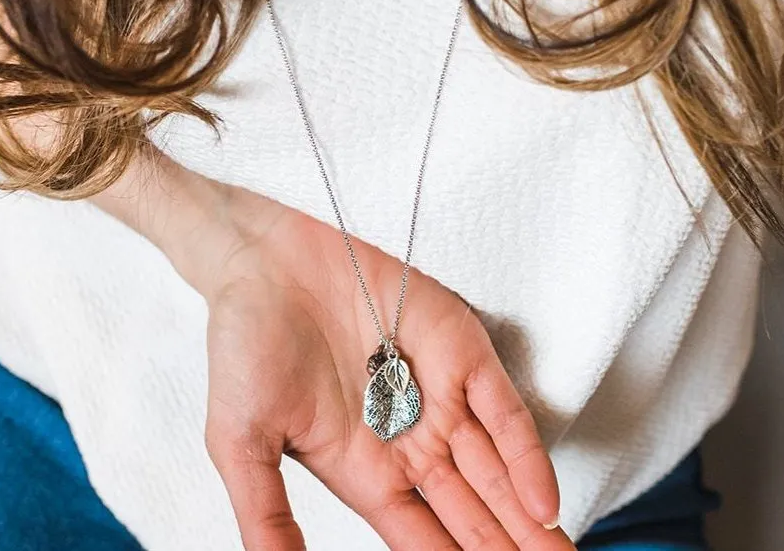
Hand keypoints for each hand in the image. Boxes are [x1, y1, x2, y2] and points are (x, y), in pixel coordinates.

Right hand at [198, 187, 574, 550]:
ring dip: (529, 520)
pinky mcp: (459, 348)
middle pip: (472, 513)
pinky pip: (502, 410)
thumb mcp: (240, 442)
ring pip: (496, 470)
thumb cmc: (244, 345)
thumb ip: (267, 515)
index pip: (425, 541)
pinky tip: (543, 504)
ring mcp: (437, 394)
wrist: (263, 259)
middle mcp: (410, 439)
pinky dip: (525, 457)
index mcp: (366, 471)